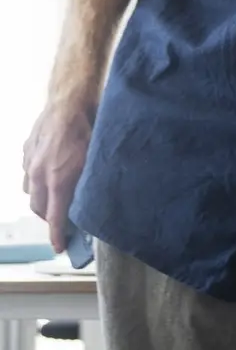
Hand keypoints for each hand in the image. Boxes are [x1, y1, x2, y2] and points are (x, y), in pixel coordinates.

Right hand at [22, 100, 92, 252]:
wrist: (69, 102)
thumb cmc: (89, 130)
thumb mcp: (94, 161)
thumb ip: (88, 183)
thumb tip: (91, 200)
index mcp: (58, 180)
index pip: (54, 217)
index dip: (57, 235)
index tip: (59, 247)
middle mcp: (39, 174)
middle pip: (39, 207)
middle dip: (49, 218)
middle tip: (62, 221)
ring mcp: (29, 162)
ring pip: (30, 190)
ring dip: (41, 198)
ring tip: (55, 199)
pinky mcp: (27, 149)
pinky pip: (27, 172)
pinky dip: (36, 179)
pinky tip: (47, 174)